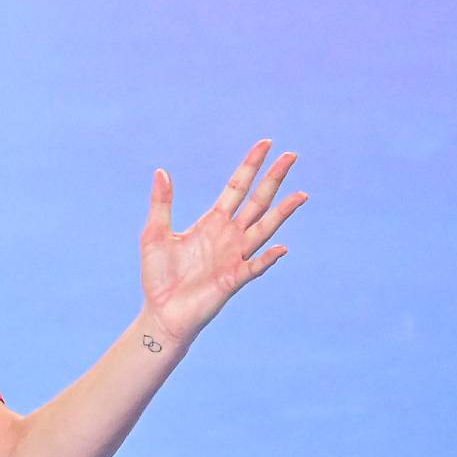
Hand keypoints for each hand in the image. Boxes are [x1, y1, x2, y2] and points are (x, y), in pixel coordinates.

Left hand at [139, 139, 307, 346]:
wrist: (161, 312)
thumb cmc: (159, 275)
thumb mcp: (154, 234)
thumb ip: (161, 204)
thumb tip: (161, 171)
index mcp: (212, 222)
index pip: (237, 187)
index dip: (250, 166)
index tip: (267, 144)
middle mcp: (229, 236)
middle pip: (258, 201)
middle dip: (274, 179)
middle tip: (292, 155)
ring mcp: (235, 257)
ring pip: (264, 229)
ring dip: (282, 213)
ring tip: (301, 195)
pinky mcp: (233, 280)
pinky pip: (255, 267)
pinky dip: (268, 258)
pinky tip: (281, 248)